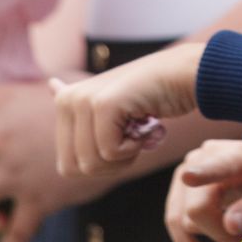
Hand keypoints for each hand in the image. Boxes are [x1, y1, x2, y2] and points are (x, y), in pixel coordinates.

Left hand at [51, 42, 203, 178]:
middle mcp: (68, 99)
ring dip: (125, 157)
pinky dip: (135, 148)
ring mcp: (84, 100)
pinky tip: (149, 126)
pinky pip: (111, 152)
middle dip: (110, 165)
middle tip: (134, 140)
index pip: (67, 166)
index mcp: (65, 101)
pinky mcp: (103, 104)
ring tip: (141, 131)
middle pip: (74, 169)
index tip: (123, 137)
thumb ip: (83, 105)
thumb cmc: (156, 93)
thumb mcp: (114, 105)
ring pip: (91, 163)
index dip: (101, 164)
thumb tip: (51, 86)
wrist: (190, 72)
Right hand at [164, 132, 241, 241]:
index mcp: (239, 156)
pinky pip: (174, 221)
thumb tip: (230, 226)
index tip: (189, 177)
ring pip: (183, 218)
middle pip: (198, 208)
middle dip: (221, 234)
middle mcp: (206, 158)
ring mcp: (187, 170)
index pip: (219, 166)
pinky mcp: (179, 187)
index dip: (202, 173)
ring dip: (209, 237)